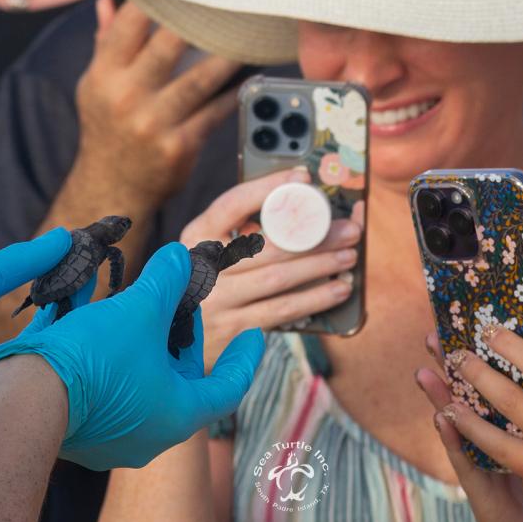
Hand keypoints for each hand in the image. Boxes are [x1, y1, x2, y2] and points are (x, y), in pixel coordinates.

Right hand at [0, 241, 264, 469]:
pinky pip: (104, 388)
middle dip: (182, 342)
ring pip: (139, 384)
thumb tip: (182, 257)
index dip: (244, 357)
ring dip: (142, 346)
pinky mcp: (76, 430)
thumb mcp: (140, 308)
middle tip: (182, 307)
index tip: (254, 334)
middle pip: (180, 383)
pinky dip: (107, 355)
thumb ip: (167, 280)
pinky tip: (93, 319)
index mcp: (176, 416)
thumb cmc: (92, 360)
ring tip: (137, 308)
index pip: (228, 388)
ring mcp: (109, 438)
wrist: (17, 402)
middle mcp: (147, 436)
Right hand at [73, 0, 240, 208]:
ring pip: (202, 77)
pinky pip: (217, 111)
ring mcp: (154, 123)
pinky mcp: (180, 146)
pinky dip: (236, 92)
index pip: (130, 23)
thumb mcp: (94, 85)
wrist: (110, 187)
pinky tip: (252, 75)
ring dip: (230, 54)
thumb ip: (105, 43)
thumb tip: (108, 0)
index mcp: (103, 75)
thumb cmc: (107, 128)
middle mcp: (126, 96)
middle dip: (202, 18)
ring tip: (252, 31)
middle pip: (169, 44)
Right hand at [181, 167, 362, 368]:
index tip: (302, 178)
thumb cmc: (200, 285)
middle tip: (349, 228)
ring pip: (278, 279)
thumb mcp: (204, 252)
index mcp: (195, 238)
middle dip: (316, 236)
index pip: (232, 204)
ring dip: (321, 266)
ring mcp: (217, 302)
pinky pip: (281, 311)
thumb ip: (237, 233)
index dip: (268, 188)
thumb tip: (295, 207)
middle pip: (267, 246)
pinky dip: (314, 299)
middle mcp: (202, 268)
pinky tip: (338, 289)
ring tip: (349, 256)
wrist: (173, 343)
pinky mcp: (233, 331)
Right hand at [416, 333, 522, 521]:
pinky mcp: (478, 482)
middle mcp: (487, 430)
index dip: (481, 351)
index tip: (472, 321)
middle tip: (436, 334)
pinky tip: (442, 418)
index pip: (491, 376)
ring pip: (457, 418)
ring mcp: (478, 454)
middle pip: (467, 389)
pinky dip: (452, 438)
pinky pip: (464, 457)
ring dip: (440, 394)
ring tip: (425, 370)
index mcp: (508, 416)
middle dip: (453, 362)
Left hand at [426, 326, 522, 521]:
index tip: (490, 331)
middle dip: (478, 374)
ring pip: (498, 443)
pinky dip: (507, 455)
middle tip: (457, 356)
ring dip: (468, 420)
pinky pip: (520, 471)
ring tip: (446, 402)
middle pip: (512, 401)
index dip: (513, 347)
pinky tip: (489, 442)